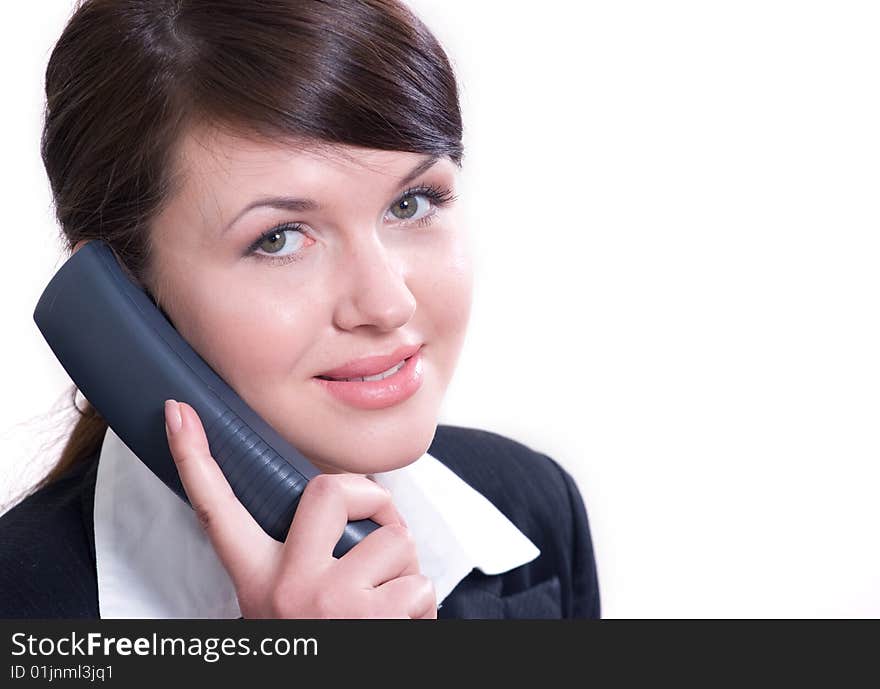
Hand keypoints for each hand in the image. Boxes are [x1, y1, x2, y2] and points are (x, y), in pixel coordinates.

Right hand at [163, 399, 436, 618]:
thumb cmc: (317, 640)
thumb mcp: (288, 603)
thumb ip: (307, 555)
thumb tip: (351, 498)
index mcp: (257, 578)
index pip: (217, 510)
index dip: (194, 458)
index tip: (176, 411)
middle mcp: (287, 588)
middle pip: (334, 491)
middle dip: (375, 502)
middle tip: (381, 531)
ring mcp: (331, 605)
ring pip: (397, 541)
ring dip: (406, 570)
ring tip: (385, 602)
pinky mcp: (374, 623)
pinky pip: (422, 584)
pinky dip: (422, 605)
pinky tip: (397, 628)